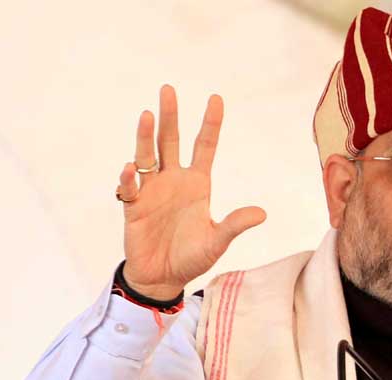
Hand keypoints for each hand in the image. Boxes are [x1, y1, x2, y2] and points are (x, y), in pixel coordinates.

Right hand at [117, 85, 265, 299]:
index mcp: (198, 184)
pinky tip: (132, 170)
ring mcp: (152, 190)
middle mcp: (174, 180)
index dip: (210, 124)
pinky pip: (130, 186)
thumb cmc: (192, 258)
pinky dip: (130, 178)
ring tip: (148, 115)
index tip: (216, 98)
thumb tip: (262, 214)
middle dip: (171, 116)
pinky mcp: (133, 205)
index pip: (205, 147)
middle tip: (168, 89)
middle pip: (170, 141)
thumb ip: (235, 225)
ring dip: (146, 136)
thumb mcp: (217, 241)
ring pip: (147, 156)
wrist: (163, 277)